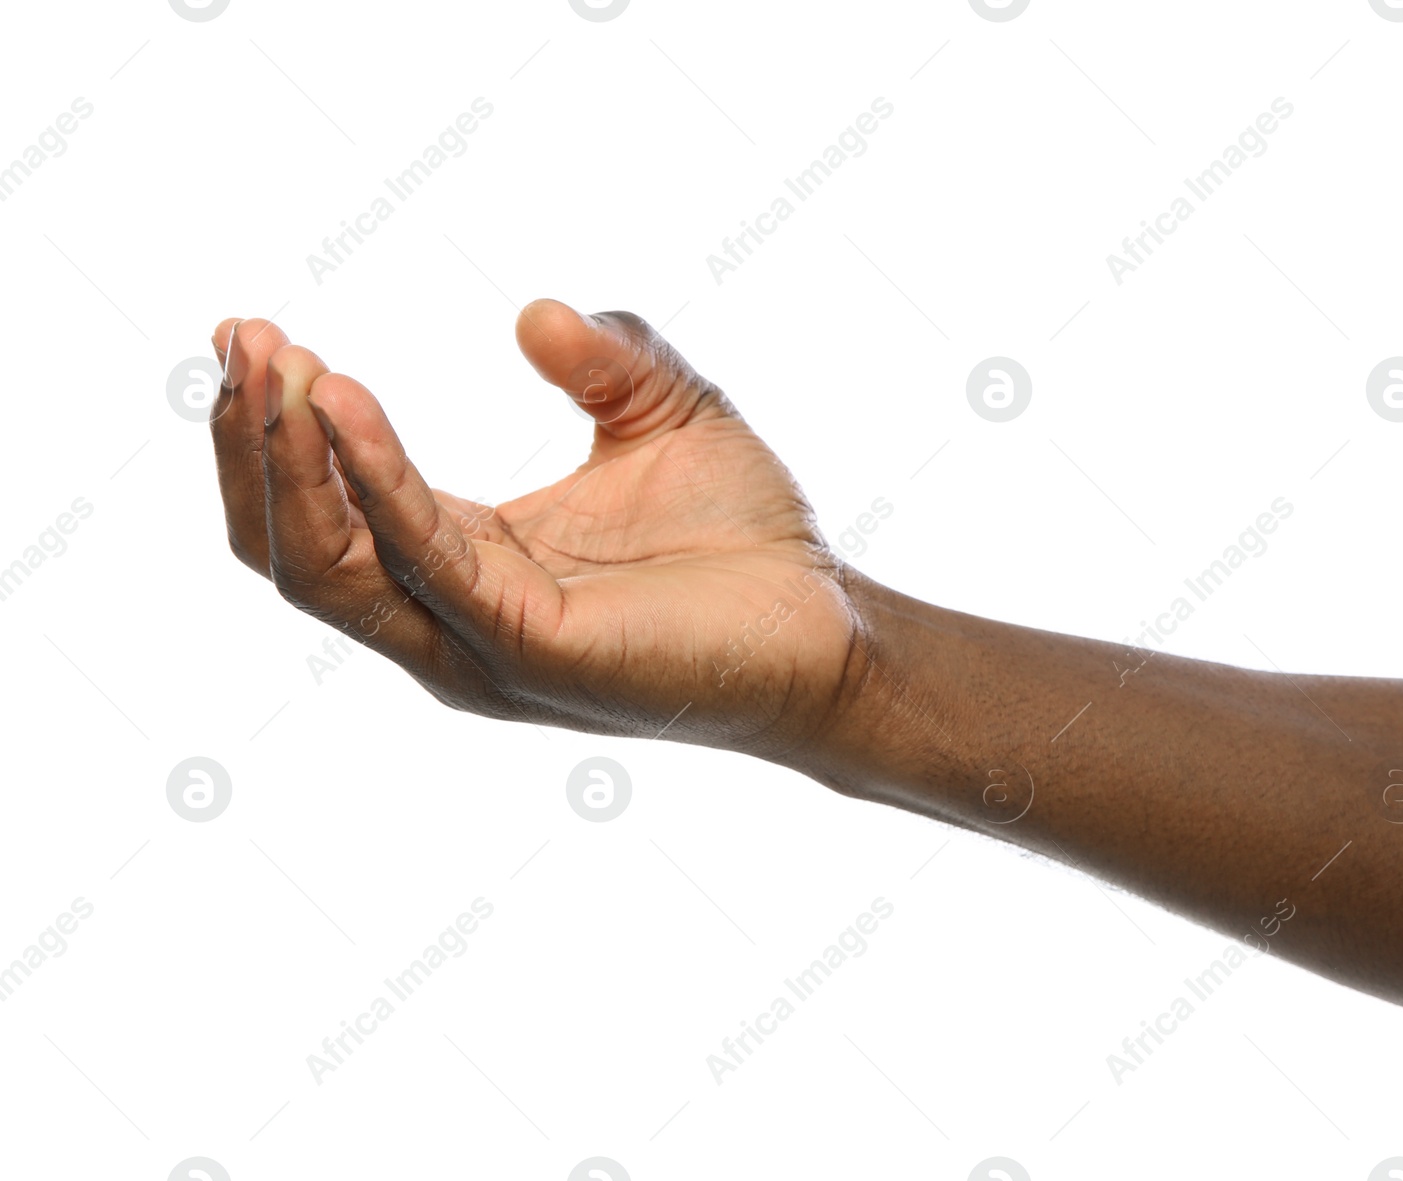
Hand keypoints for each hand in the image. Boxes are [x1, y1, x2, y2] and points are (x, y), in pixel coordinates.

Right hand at [208, 299, 860, 758]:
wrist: (834, 623)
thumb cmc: (748, 538)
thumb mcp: (666, 417)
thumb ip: (603, 364)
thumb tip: (533, 313)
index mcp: (468, 562)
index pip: (331, 506)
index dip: (280, 425)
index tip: (251, 331)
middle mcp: (454, 614)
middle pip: (299, 545)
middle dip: (255, 441)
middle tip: (240, 338)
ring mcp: (482, 643)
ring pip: (330, 568)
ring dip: (287, 461)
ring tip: (275, 361)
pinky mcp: (530, 651)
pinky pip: (425, 563)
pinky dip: (375, 481)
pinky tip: (345, 402)